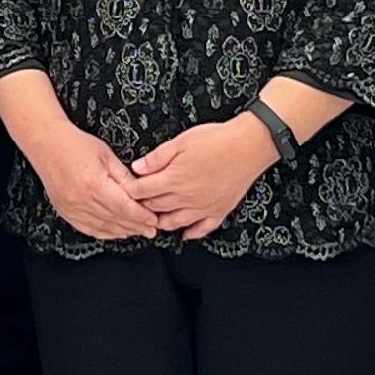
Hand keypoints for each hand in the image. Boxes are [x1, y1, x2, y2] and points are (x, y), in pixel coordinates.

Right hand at [24, 120, 157, 242]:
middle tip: (151, 229)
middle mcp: (82, 200)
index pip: (124, 207)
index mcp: (94, 184)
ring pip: (103, 227)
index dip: (141, 216)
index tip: (153, 220)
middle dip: (136, 226)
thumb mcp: (106, 155)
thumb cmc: (75, 145)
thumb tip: (141, 191)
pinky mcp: (66, 211)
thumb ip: (124, 176)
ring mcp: (72, 208)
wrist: (47, 144)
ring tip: (137, 232)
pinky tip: (115, 232)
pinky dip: (104, 233)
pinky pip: (88, 229)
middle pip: (115, 220)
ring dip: (122, 231)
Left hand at [128, 118, 272, 239]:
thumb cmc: (217, 140)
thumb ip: (157, 157)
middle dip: (142, 206)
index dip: (130, 190)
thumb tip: (137, 168)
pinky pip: (202, 229)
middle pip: (155, 208)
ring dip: (161, 222)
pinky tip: (185, 233)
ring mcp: (202, 207)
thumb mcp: (181, 141)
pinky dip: (191, 233)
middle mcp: (185, 198)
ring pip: (174, 223)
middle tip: (135, 203)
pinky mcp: (218, 211)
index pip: (142, 191)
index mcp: (173, 179)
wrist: (248, 146)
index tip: (125, 188)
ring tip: (154, 218)